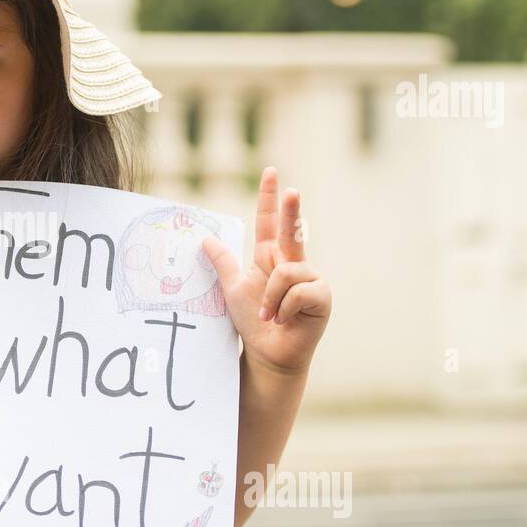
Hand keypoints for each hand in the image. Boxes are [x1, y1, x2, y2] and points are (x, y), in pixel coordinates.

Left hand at [202, 167, 330, 374]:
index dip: (269, 198)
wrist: (268, 353)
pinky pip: (299, 290)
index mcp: (271, 258)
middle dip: (292, 210)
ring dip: (271, 298)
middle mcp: (294, 263)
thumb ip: (222, 263)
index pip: (270, 222)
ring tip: (269, 315)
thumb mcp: (232, 289)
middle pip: (292, 230)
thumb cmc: (253, 321)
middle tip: (291, 190)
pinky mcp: (322, 296)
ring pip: (286, 272)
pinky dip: (284, 307)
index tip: (270, 173)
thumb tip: (205, 239)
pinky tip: (284, 319)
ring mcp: (311, 278)